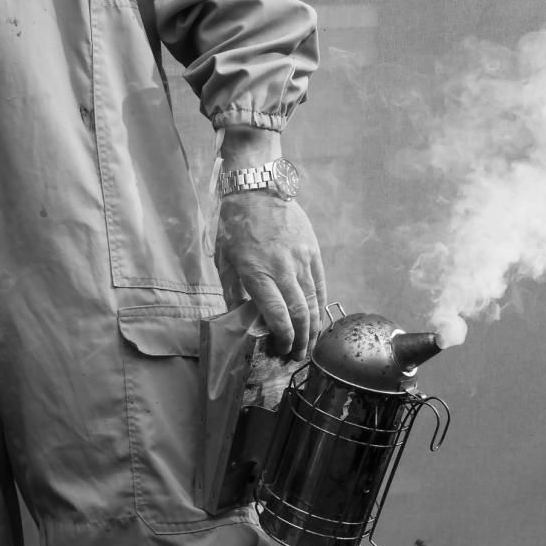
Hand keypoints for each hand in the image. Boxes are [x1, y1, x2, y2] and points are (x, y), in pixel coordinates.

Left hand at [215, 193, 326, 362]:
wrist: (259, 189)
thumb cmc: (236, 225)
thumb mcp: (224, 260)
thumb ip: (233, 292)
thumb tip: (239, 319)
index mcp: (258, 273)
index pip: (277, 315)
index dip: (282, 338)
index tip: (280, 350)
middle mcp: (283, 270)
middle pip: (300, 314)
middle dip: (300, 340)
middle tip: (296, 356)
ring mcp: (302, 261)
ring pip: (314, 302)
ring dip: (313, 328)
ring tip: (309, 344)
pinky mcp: (313, 252)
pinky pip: (321, 285)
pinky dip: (321, 305)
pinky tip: (317, 318)